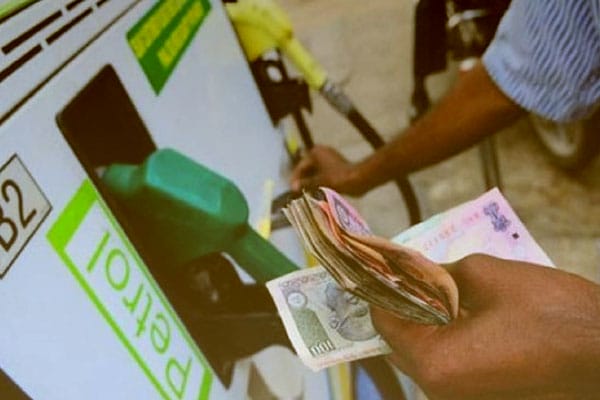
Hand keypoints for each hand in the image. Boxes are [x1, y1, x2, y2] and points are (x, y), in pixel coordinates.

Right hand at [290, 145, 364, 194]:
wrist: (358, 179)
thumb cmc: (336, 178)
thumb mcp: (318, 181)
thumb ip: (304, 183)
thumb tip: (293, 187)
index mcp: (315, 152)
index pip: (301, 166)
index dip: (295, 178)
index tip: (291, 189)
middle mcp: (321, 153)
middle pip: (307, 168)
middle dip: (302, 180)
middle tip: (296, 192)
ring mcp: (329, 160)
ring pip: (314, 172)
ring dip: (309, 182)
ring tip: (304, 194)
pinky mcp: (335, 167)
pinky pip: (322, 175)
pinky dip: (317, 182)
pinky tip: (314, 192)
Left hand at [371, 254, 599, 399]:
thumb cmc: (551, 314)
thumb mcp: (487, 276)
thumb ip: (441, 273)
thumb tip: (419, 271)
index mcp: (435, 363)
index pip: (385, 322)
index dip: (383, 288)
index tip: (384, 264)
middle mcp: (440, 390)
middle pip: (402, 340)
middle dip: (404, 302)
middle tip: (408, 270)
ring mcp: (462, 398)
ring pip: (425, 351)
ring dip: (425, 318)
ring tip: (432, 283)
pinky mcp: (482, 395)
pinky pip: (449, 362)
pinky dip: (446, 335)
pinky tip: (457, 308)